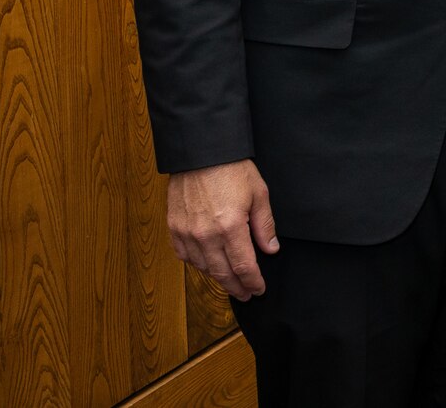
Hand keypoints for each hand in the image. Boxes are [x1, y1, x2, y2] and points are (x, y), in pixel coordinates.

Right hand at [167, 159, 277, 300]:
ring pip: (203, 267)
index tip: (259, 289)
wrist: (200, 151)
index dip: (253, 282)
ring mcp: (187, 232)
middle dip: (236, 287)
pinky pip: (184, 255)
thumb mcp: (258, 193)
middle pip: (222, 273)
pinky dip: (196, 263)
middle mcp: (206, 235)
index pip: (244, 267)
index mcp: (230, 227)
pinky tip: (206, 263)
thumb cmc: (231, 169)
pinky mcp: (174, 227)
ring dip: (217, 277)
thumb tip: (271, 249)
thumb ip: (265, 225)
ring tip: (229, 280)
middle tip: (245, 294)